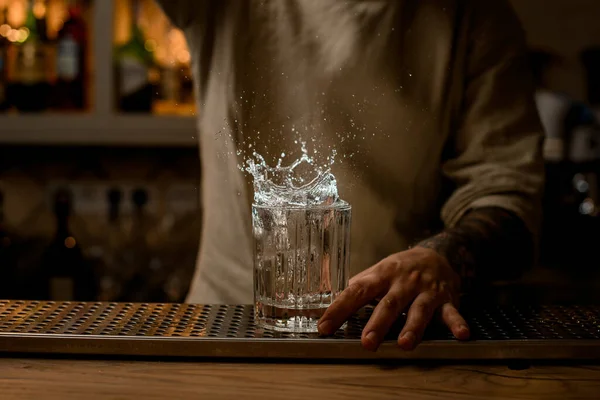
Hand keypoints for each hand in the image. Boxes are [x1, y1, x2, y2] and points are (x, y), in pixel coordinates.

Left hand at [317, 247, 469, 350]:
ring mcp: (426, 290)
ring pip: (419, 310)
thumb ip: (359, 285)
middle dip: (378, 323)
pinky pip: (452, 312)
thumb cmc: (401, 269)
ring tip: (404, 344)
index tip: (324, 327)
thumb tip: (331, 300)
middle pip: (389, 303)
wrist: (438, 253)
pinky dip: (457, 323)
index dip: (340, 309)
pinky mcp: (447, 299)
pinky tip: (461, 334)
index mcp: (382, 275)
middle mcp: (403, 282)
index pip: (357, 292)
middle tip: (367, 342)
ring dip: (413, 327)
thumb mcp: (379, 271)